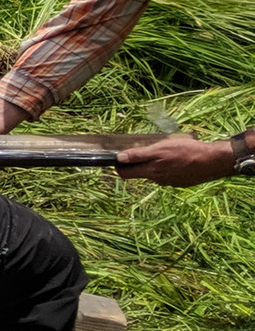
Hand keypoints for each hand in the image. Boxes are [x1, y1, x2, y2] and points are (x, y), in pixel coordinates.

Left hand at [116, 135, 235, 186]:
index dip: (119, 166)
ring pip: (154, 173)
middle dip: (134, 165)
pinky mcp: (180, 182)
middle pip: (138, 173)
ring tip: (161, 153)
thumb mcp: (159, 149)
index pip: (125, 174)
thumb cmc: (186, 151)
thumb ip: (138, 155)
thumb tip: (119, 158)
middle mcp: (158, 179)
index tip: (117, 158)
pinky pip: (167, 175)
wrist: (212, 161)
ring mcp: (170, 182)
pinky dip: (166, 168)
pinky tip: (174, 160)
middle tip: (137, 153)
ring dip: (153, 165)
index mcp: (151, 171)